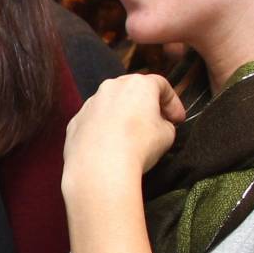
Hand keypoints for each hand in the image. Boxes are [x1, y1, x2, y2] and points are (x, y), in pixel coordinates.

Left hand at [63, 73, 184, 183]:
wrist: (100, 168)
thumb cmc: (138, 146)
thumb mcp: (167, 134)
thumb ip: (166, 123)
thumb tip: (159, 125)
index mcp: (137, 84)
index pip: (161, 85)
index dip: (173, 103)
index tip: (177, 120)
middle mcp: (110, 87)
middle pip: (133, 91)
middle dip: (146, 106)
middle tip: (156, 124)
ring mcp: (90, 103)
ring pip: (111, 105)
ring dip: (123, 117)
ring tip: (131, 138)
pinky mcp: (75, 121)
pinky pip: (94, 122)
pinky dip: (103, 130)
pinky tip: (110, 147)